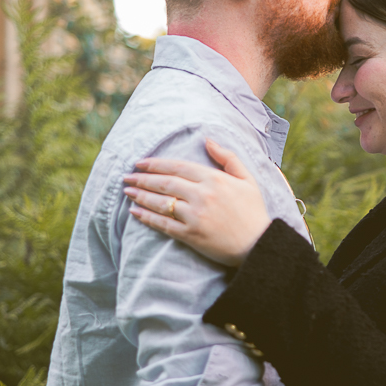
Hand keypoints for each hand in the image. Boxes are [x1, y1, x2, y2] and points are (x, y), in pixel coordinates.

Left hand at [123, 141, 271, 267]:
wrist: (259, 245)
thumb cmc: (254, 212)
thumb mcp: (247, 179)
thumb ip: (228, 158)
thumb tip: (208, 140)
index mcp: (215, 179)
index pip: (178, 167)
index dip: (156, 164)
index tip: (140, 162)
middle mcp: (202, 195)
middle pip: (166, 183)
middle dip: (143, 179)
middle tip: (127, 176)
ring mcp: (195, 216)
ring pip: (162, 202)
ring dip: (141, 196)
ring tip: (127, 192)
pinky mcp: (191, 235)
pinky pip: (164, 224)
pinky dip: (147, 217)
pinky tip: (136, 212)